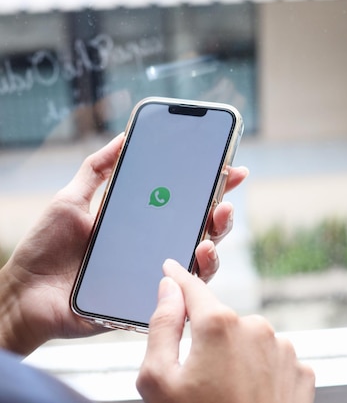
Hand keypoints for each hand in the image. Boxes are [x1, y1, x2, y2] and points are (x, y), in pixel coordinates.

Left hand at [0, 134, 247, 355]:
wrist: (25, 295)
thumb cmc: (46, 250)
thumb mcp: (71, 200)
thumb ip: (97, 169)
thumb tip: (123, 136)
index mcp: (144, 222)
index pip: (186, 202)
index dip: (212, 186)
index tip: (231, 169)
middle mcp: (155, 247)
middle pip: (202, 230)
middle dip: (222, 214)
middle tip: (224, 203)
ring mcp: (154, 274)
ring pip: (200, 261)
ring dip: (214, 246)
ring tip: (209, 235)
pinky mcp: (148, 300)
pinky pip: (181, 292)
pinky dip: (194, 277)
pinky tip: (195, 261)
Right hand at [137, 260, 315, 402]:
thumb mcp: (159, 381)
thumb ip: (161, 326)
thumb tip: (168, 290)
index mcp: (219, 324)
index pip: (192, 288)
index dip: (178, 279)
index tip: (171, 269)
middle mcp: (256, 327)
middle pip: (221, 321)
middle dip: (208, 339)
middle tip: (197, 379)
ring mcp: (283, 348)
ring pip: (249, 341)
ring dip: (236, 358)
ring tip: (227, 395)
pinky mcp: (301, 369)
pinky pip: (273, 360)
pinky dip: (261, 373)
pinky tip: (250, 398)